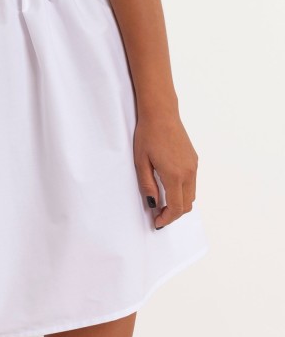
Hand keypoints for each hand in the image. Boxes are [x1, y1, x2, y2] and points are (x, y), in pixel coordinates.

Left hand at [133, 110, 197, 228]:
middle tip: (158, 215)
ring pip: (191, 195)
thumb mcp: (141, 162)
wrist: (161, 114)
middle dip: (174, 214)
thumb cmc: (148, 135)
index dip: (167, 218)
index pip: (176, 207)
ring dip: (179, 203)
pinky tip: (169, 188)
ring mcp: (193, 166)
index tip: (157, 222)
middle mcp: (188, 172)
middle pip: (187, 205)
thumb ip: (147, 185)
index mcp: (174, 175)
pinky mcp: (194, 160)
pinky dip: (183, 192)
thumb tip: (153, 204)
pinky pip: (192, 183)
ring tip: (163, 203)